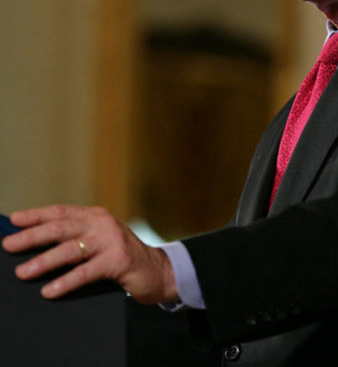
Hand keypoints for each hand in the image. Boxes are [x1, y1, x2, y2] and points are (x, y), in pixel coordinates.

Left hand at [1, 204, 177, 303]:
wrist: (158, 270)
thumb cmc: (122, 258)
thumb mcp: (100, 240)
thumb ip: (77, 239)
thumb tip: (38, 246)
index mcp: (96, 215)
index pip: (61, 211)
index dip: (36, 215)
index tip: (13, 220)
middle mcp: (103, 223)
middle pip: (61, 227)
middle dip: (32, 236)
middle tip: (10, 245)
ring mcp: (112, 240)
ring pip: (71, 249)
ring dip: (44, 261)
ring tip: (24, 271)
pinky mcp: (119, 260)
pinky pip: (86, 272)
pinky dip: (66, 281)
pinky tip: (50, 289)